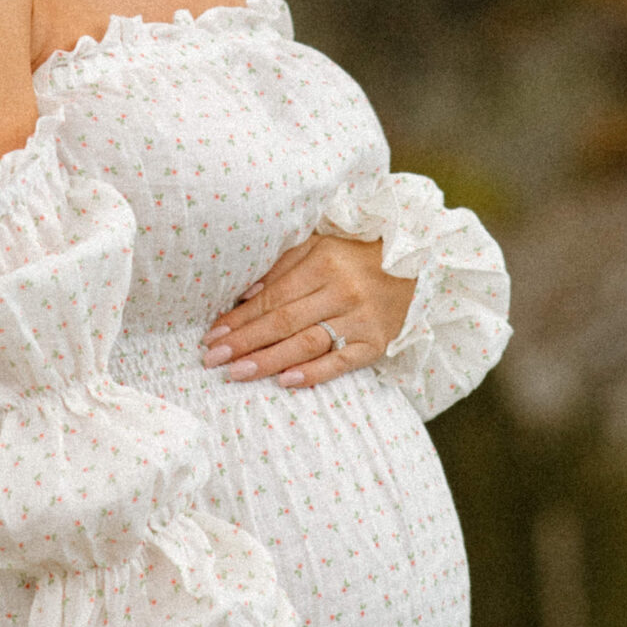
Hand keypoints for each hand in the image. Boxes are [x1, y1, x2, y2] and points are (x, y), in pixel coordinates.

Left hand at [201, 232, 413, 386]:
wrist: (414, 261)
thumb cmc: (356, 253)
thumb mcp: (318, 246)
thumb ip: (282, 267)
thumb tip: (244, 295)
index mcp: (323, 264)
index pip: (273, 297)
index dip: (241, 317)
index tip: (213, 334)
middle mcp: (341, 292)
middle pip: (284, 322)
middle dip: (245, 342)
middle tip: (212, 359)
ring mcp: (360, 320)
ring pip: (307, 344)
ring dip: (268, 360)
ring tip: (237, 373)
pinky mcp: (375, 344)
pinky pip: (340, 363)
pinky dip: (313, 373)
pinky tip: (285, 381)